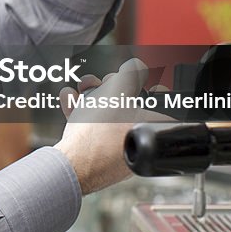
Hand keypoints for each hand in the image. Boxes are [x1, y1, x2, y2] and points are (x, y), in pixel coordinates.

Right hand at [54, 59, 165, 194]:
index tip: (135, 81)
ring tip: (80, 88)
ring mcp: (116, 151)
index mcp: (151, 127)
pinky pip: (91, 129)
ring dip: (91, 97)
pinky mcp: (97, 156)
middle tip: (100, 82)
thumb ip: (129, 74)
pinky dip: (80, 112)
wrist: (73, 165)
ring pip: (106, 116)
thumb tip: (137, 66)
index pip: (161, 104)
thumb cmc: (99, 134)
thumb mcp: (117, 92)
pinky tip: (69, 100)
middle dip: (109, 88)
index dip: (148, 88)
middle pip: (127, 106)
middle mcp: (137, 142)